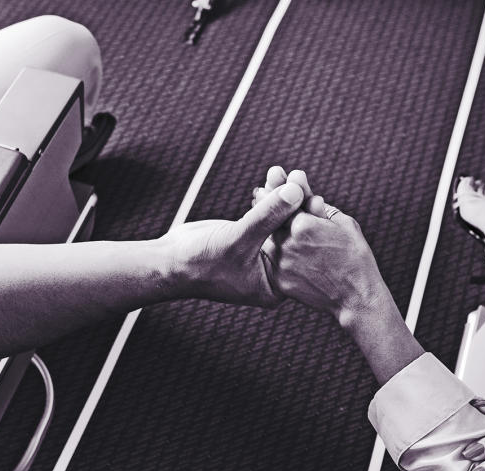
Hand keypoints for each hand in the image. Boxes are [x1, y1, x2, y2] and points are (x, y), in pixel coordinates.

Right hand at [161, 181, 304, 306]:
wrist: (170, 262)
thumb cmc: (201, 261)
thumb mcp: (238, 238)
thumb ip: (268, 216)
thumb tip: (296, 192)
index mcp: (275, 285)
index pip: (299, 250)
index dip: (307, 223)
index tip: (314, 198)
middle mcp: (272, 271)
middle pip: (292, 232)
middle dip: (294, 204)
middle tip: (299, 177)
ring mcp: (261, 254)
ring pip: (278, 221)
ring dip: (279, 195)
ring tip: (280, 171)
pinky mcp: (249, 238)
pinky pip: (265, 216)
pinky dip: (266, 197)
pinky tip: (271, 177)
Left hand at [254, 167, 392, 330]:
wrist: (355, 298)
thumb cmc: (354, 257)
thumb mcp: (342, 223)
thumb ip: (318, 204)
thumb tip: (303, 186)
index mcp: (302, 224)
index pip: (282, 200)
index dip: (277, 187)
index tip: (272, 177)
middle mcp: (287, 243)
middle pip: (269, 219)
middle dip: (266, 203)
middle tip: (260, 192)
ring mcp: (281, 263)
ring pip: (268, 240)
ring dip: (268, 229)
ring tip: (275, 223)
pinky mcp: (279, 281)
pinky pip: (272, 261)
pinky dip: (274, 252)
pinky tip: (280, 248)